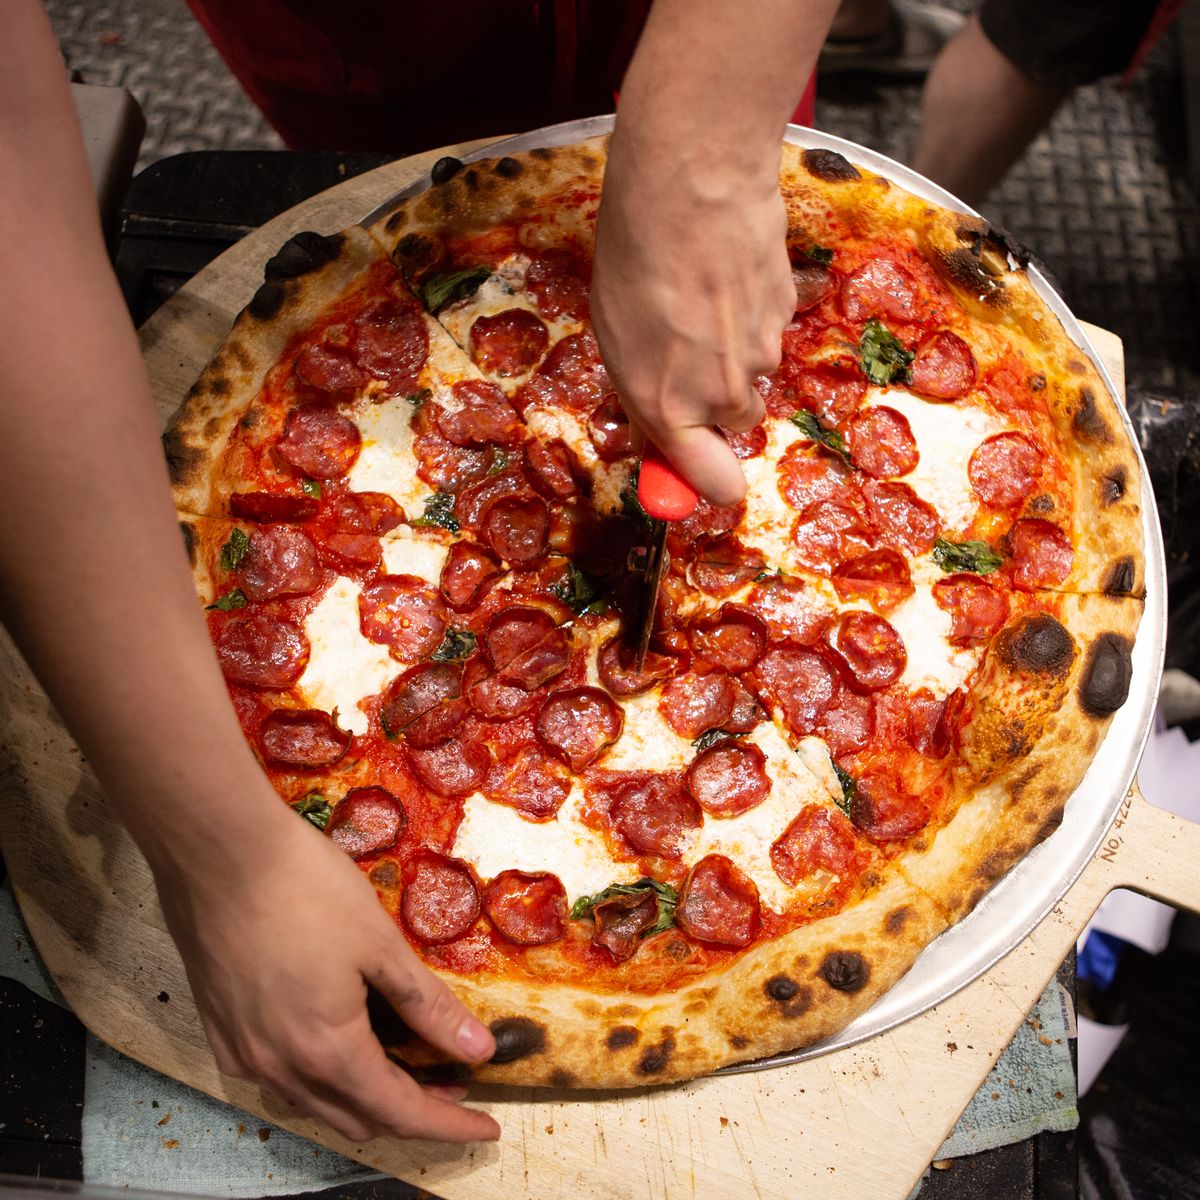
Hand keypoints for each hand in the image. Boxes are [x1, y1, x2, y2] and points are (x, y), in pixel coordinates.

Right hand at [151, 802, 499, 1143]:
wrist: (217, 852)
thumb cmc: (306, 889)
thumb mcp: (381, 945)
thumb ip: (428, 1006)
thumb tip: (477, 1050)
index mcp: (327, 1052)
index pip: (401, 1113)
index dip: (448, 1125)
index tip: (486, 1129)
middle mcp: (279, 1068)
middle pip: (358, 1116)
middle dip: (410, 1111)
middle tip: (453, 1082)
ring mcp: (242, 1052)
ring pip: (313, 1103)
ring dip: (362, 1096)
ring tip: (401, 1064)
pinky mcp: (220, 1028)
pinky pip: (276, 1077)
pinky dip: (317, 1077)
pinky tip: (335, 1043)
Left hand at [592, 128, 794, 505]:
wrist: (691, 180)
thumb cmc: (635, 255)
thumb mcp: (615, 338)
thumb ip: (645, 393)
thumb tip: (661, 428)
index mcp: (669, 408)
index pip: (713, 483)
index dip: (714, 484)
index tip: (715, 482)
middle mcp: (721, 394)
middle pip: (736, 421)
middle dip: (718, 397)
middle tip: (688, 347)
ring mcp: (762, 353)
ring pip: (754, 371)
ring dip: (733, 347)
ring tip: (700, 294)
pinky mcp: (787, 313)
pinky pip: (770, 328)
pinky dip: (751, 310)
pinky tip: (725, 271)